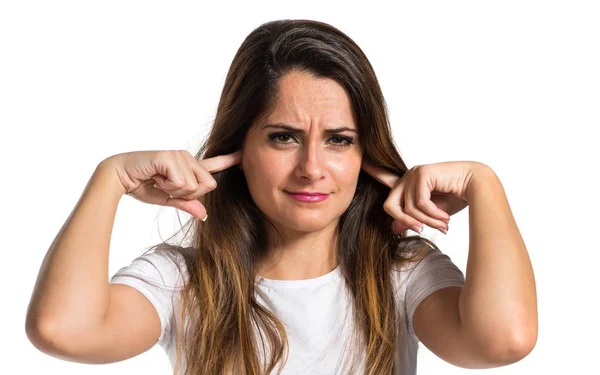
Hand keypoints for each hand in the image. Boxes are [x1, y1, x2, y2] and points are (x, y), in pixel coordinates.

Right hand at [100, 150, 241, 219]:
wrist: (118, 177)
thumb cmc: (141, 185)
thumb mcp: (168, 198)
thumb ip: (187, 203)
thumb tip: (205, 215)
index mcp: (188, 167)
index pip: (212, 165)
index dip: (227, 161)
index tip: (241, 155)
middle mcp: (187, 158)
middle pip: (208, 185)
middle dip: (189, 193)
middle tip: (167, 186)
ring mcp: (179, 156)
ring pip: (194, 186)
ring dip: (174, 190)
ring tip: (159, 180)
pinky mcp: (170, 157)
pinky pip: (182, 182)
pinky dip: (167, 186)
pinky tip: (155, 177)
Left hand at [361, 160, 480, 233]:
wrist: (479, 187)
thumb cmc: (458, 197)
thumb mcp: (431, 213)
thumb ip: (412, 218)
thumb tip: (393, 228)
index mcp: (409, 183)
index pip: (385, 179)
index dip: (373, 172)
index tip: (361, 162)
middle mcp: (408, 176)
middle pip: (390, 206)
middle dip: (406, 222)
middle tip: (421, 230)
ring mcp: (414, 173)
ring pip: (408, 208)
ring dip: (426, 221)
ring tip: (443, 224)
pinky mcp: (422, 173)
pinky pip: (419, 203)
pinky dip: (432, 215)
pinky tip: (445, 218)